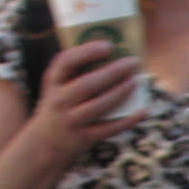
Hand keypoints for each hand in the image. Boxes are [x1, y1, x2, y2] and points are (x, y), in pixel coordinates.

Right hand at [25, 38, 145, 158]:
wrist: (45, 143)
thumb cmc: (60, 106)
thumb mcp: (58, 87)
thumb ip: (78, 73)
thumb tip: (116, 57)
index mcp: (53, 83)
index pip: (65, 62)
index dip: (86, 52)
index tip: (108, 45)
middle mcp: (60, 101)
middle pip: (87, 84)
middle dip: (112, 72)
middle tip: (133, 62)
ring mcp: (72, 120)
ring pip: (100, 105)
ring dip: (120, 92)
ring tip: (137, 80)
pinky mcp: (85, 137)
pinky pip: (110, 128)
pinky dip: (128, 120)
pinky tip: (143, 110)